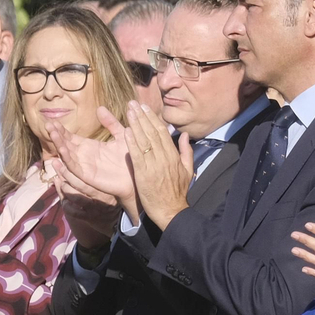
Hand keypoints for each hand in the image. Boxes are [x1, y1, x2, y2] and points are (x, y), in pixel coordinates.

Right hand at [49, 116, 136, 219]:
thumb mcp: (121, 135)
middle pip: (65, 144)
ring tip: (52, 133)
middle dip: (56, 135)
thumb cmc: (131, 156)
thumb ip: (111, 122)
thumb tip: (100, 108)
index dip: (61, 130)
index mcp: (89, 146)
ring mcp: (85, 166)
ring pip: (67, 155)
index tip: (52, 120)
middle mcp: (84, 156)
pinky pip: (74, 168)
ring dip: (59, 144)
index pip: (70, 137)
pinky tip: (61, 150)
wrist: (139, 173)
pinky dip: (67, 160)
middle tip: (47, 124)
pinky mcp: (89, 176)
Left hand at [52, 159, 120, 250]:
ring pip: (75, 196)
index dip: (74, 165)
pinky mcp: (89, 218)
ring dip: (64, 188)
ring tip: (60, 182)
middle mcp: (100, 196)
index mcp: (105, 186)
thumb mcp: (106, 185)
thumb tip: (83, 158)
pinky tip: (64, 200)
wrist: (116, 222)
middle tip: (57, 164)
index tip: (66, 156)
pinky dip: (66, 205)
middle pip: (79, 183)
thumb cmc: (110, 198)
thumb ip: (96, 173)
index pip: (87, 174)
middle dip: (65, 172)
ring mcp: (94, 207)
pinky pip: (73, 211)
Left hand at [120, 102, 192, 229]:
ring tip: (128, 111)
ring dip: (136, 124)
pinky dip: (132, 142)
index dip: (153, 118)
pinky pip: (137, 155)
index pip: (162, 132)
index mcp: (174, 156)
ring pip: (144, 140)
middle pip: (152, 133)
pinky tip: (127, 131)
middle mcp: (164, 158)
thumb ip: (186, 151)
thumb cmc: (177, 192)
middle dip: (142, 116)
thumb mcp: (188, 170)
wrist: (171, 211)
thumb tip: (184, 134)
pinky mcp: (143, 174)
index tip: (145, 108)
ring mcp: (154, 166)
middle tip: (133, 103)